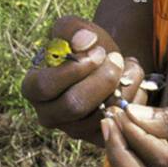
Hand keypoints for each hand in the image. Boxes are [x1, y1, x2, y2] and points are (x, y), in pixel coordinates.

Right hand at [21, 14, 146, 147]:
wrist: (108, 63)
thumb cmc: (86, 46)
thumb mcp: (75, 28)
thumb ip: (73, 29)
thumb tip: (83, 42)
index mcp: (33, 88)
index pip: (44, 86)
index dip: (74, 68)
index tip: (97, 52)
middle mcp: (48, 114)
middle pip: (74, 105)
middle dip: (102, 78)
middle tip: (116, 58)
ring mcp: (73, 130)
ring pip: (100, 115)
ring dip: (122, 86)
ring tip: (128, 66)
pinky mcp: (97, 138)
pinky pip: (119, 123)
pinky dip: (133, 99)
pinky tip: (133, 83)